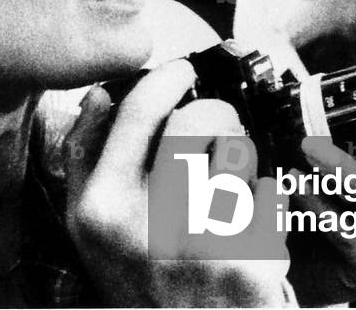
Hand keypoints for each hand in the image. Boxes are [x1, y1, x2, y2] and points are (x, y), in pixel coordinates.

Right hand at [64, 58, 294, 306]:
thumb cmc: (139, 283)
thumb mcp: (89, 228)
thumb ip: (84, 158)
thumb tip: (100, 94)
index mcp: (102, 208)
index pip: (141, 111)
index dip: (167, 79)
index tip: (182, 72)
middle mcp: (149, 226)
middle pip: (199, 121)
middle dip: (215, 114)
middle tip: (219, 129)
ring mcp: (204, 246)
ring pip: (239, 152)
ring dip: (241, 158)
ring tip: (231, 185)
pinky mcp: (251, 266)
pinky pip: (271, 195)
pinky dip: (267, 204)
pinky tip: (251, 228)